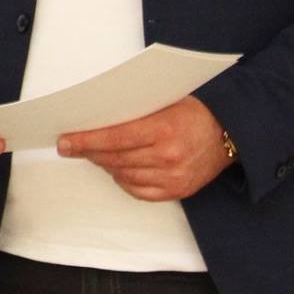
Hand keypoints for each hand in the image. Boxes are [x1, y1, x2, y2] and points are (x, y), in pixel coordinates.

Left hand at [58, 95, 231, 200]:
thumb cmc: (192, 113)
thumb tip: (94, 120)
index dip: (85, 140)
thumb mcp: (163, 102)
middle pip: (115, 158)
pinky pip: (139, 191)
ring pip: (124, 175)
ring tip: (94, 154)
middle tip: (70, 147)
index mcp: (163, 128)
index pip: (113, 137)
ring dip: (105, 165)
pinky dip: (124, 180)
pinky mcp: (178, 191)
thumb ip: (132, 112)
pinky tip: (118, 169)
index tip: (64, 141)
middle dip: (88, 152)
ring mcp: (174, 176)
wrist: (229, 134)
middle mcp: (169, 155)